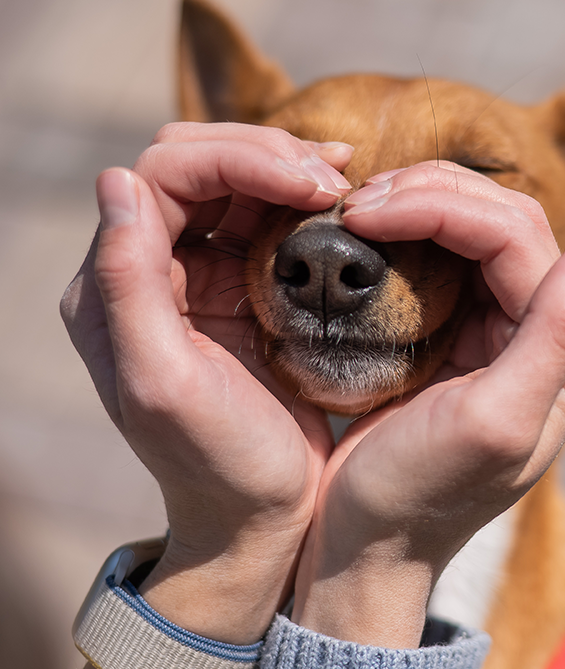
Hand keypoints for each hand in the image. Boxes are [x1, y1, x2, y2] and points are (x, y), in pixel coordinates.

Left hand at [60, 123, 353, 641]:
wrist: (260, 513)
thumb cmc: (218, 462)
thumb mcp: (165, 384)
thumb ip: (129, 285)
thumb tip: (116, 182)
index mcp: (118, 285)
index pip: (168, 176)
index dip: (241, 161)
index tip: (314, 185)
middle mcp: (151, 268)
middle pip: (200, 164)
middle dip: (268, 155)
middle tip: (336, 176)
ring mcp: (199, 274)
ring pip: (236, 182)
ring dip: (289, 168)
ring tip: (345, 179)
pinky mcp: (243, 287)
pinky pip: (268, 217)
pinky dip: (303, 199)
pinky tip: (343, 202)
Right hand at [291, 163, 564, 646]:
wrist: (367, 544)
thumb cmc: (417, 495)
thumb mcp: (493, 423)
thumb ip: (558, 336)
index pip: (516, 237)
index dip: (441, 206)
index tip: (364, 211)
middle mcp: (546, 334)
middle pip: (500, 221)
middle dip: (427, 195)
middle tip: (354, 202)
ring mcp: (502, 332)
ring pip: (471, 231)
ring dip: (414, 206)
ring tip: (354, 210)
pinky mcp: (459, 336)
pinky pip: (441, 260)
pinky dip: (405, 233)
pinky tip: (366, 232)